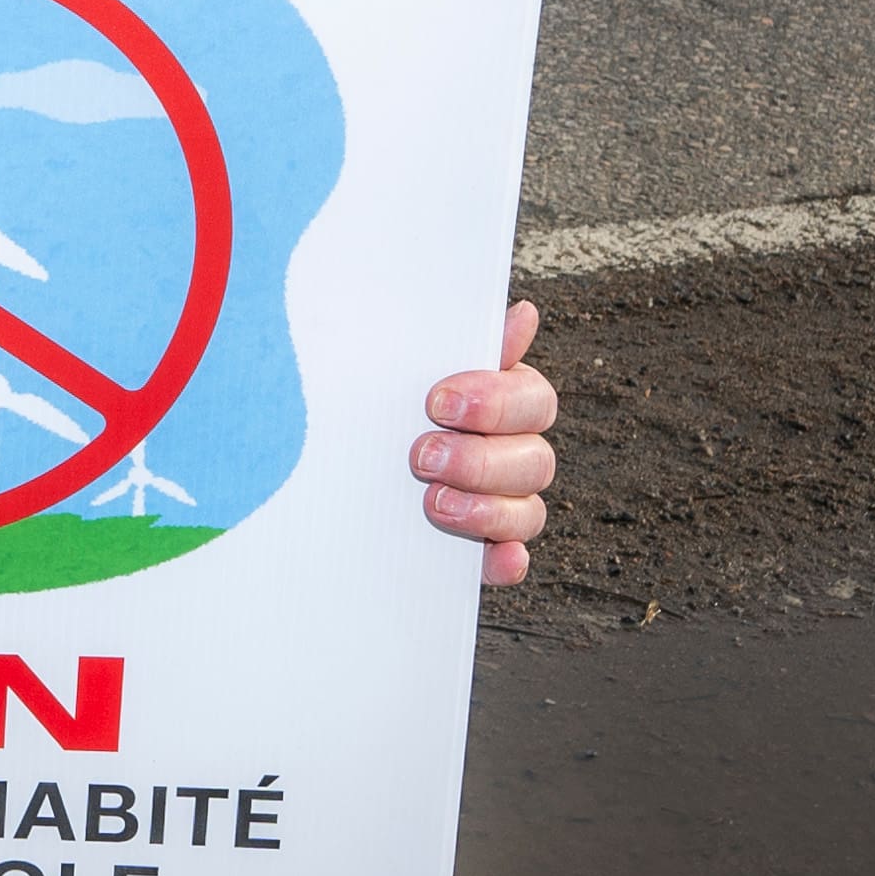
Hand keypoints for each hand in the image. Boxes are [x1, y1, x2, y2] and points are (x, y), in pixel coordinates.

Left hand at [412, 300, 558, 584]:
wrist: (339, 463)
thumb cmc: (386, 403)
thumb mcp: (412, 370)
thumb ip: (460, 345)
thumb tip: (524, 313)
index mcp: (509, 404)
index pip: (534, 401)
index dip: (495, 402)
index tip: (437, 402)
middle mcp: (515, 455)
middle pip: (536, 460)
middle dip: (479, 460)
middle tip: (421, 455)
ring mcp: (505, 505)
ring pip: (530, 511)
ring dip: (486, 509)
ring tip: (432, 502)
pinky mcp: (485, 550)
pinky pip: (512, 561)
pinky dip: (507, 561)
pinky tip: (495, 557)